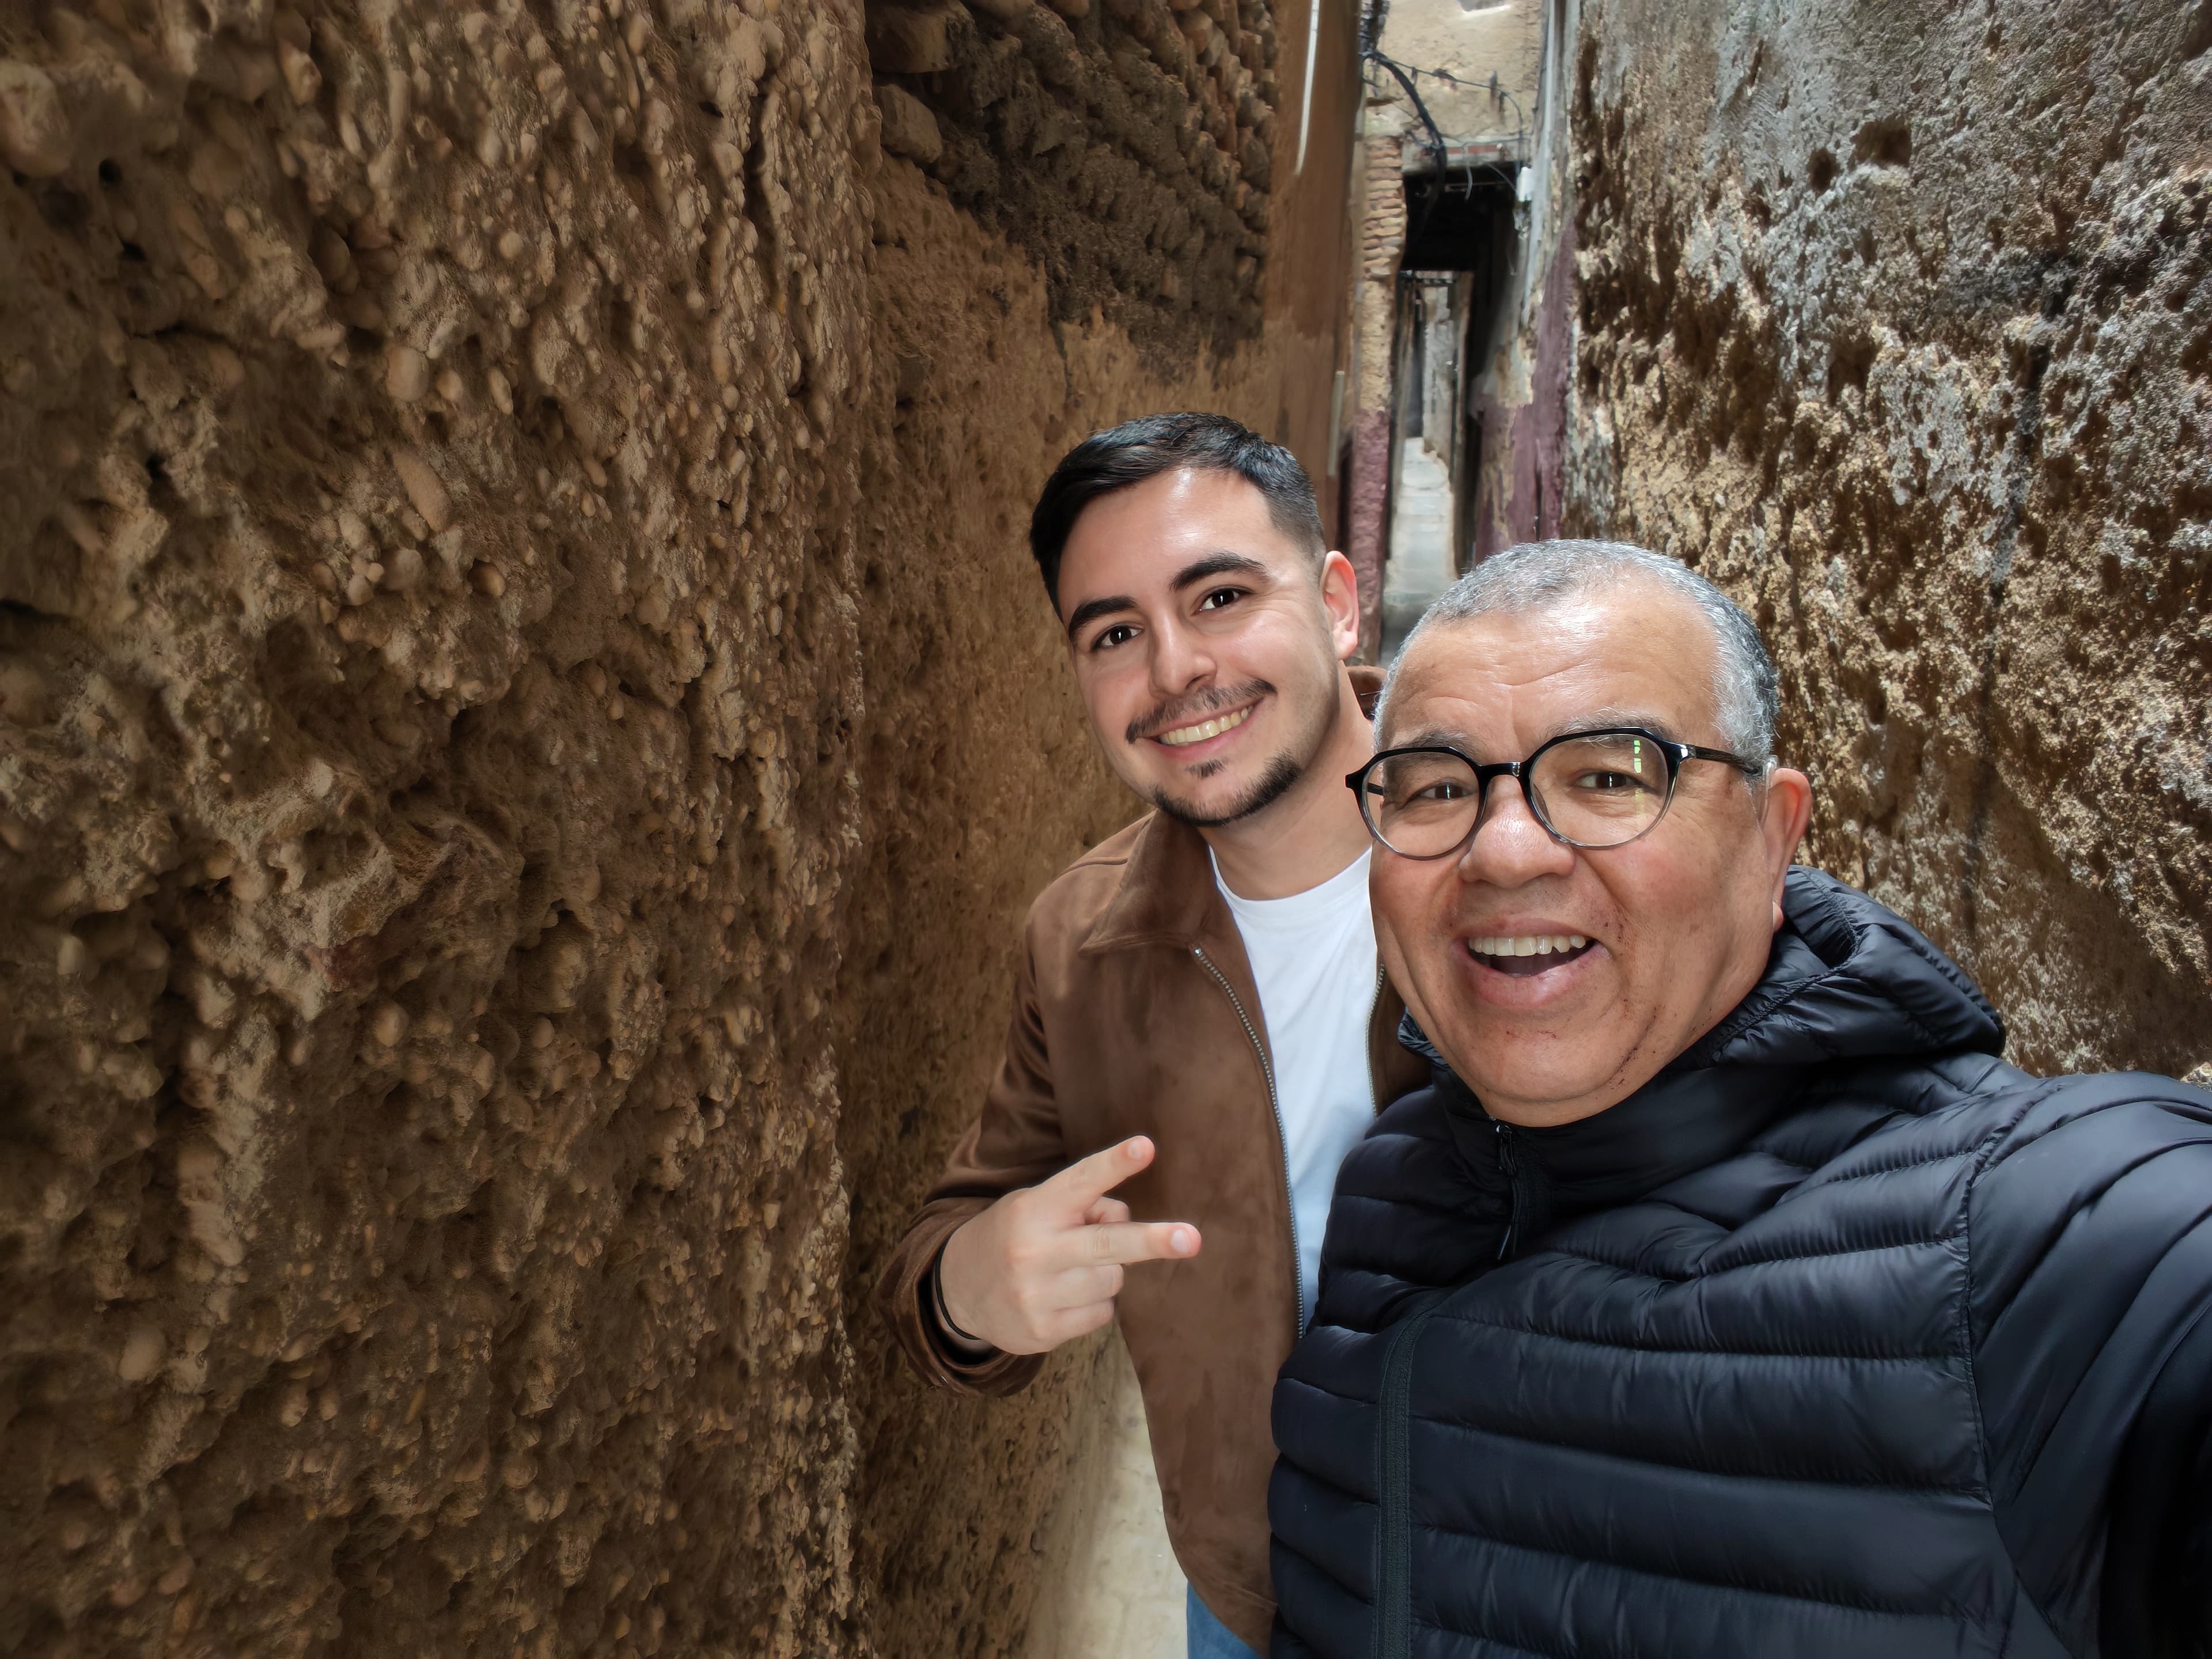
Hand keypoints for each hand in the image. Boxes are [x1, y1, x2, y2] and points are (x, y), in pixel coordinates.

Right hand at [937, 1137, 1200, 1355]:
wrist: (956, 1290)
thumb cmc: (1015, 1235)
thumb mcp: (1038, 1206)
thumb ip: (1083, 1207)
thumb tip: (1126, 1220)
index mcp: (1035, 1208)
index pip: (1081, 1180)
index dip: (1115, 1163)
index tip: (1146, 1146)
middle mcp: (1035, 1250)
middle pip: (1106, 1244)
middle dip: (1151, 1241)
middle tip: (1191, 1238)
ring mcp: (1037, 1294)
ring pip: (1112, 1280)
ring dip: (1106, 1272)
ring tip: (1071, 1268)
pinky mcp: (1043, 1331)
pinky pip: (1102, 1314)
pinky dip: (1094, 1304)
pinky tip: (1063, 1296)